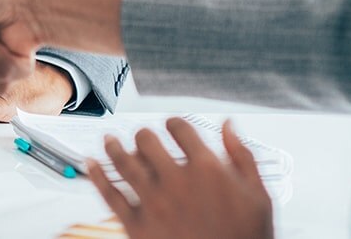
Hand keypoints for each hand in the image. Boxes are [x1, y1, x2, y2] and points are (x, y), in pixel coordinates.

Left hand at [86, 118, 273, 238]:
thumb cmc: (246, 238)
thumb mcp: (258, 196)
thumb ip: (242, 156)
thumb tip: (229, 127)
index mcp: (207, 168)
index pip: (180, 129)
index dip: (174, 123)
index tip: (171, 125)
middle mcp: (176, 180)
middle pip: (147, 141)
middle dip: (143, 135)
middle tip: (141, 136)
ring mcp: (154, 202)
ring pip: (123, 162)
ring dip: (113, 146)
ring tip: (109, 140)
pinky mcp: (136, 225)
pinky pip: (110, 195)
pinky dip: (97, 176)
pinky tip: (92, 164)